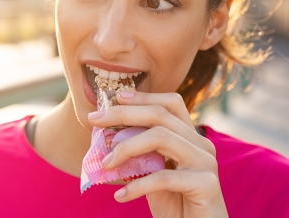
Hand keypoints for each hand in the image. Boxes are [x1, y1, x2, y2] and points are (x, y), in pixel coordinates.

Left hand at [88, 91, 227, 217]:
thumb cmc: (173, 203)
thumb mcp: (151, 172)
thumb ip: (138, 153)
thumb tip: (105, 134)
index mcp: (190, 138)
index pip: (170, 103)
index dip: (143, 97)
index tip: (115, 97)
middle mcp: (202, 145)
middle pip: (160, 115)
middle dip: (123, 114)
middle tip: (94, 121)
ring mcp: (206, 163)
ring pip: (161, 138)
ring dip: (126, 148)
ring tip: (105, 164)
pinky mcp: (206, 185)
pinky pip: (164, 177)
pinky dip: (137, 185)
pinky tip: (121, 195)